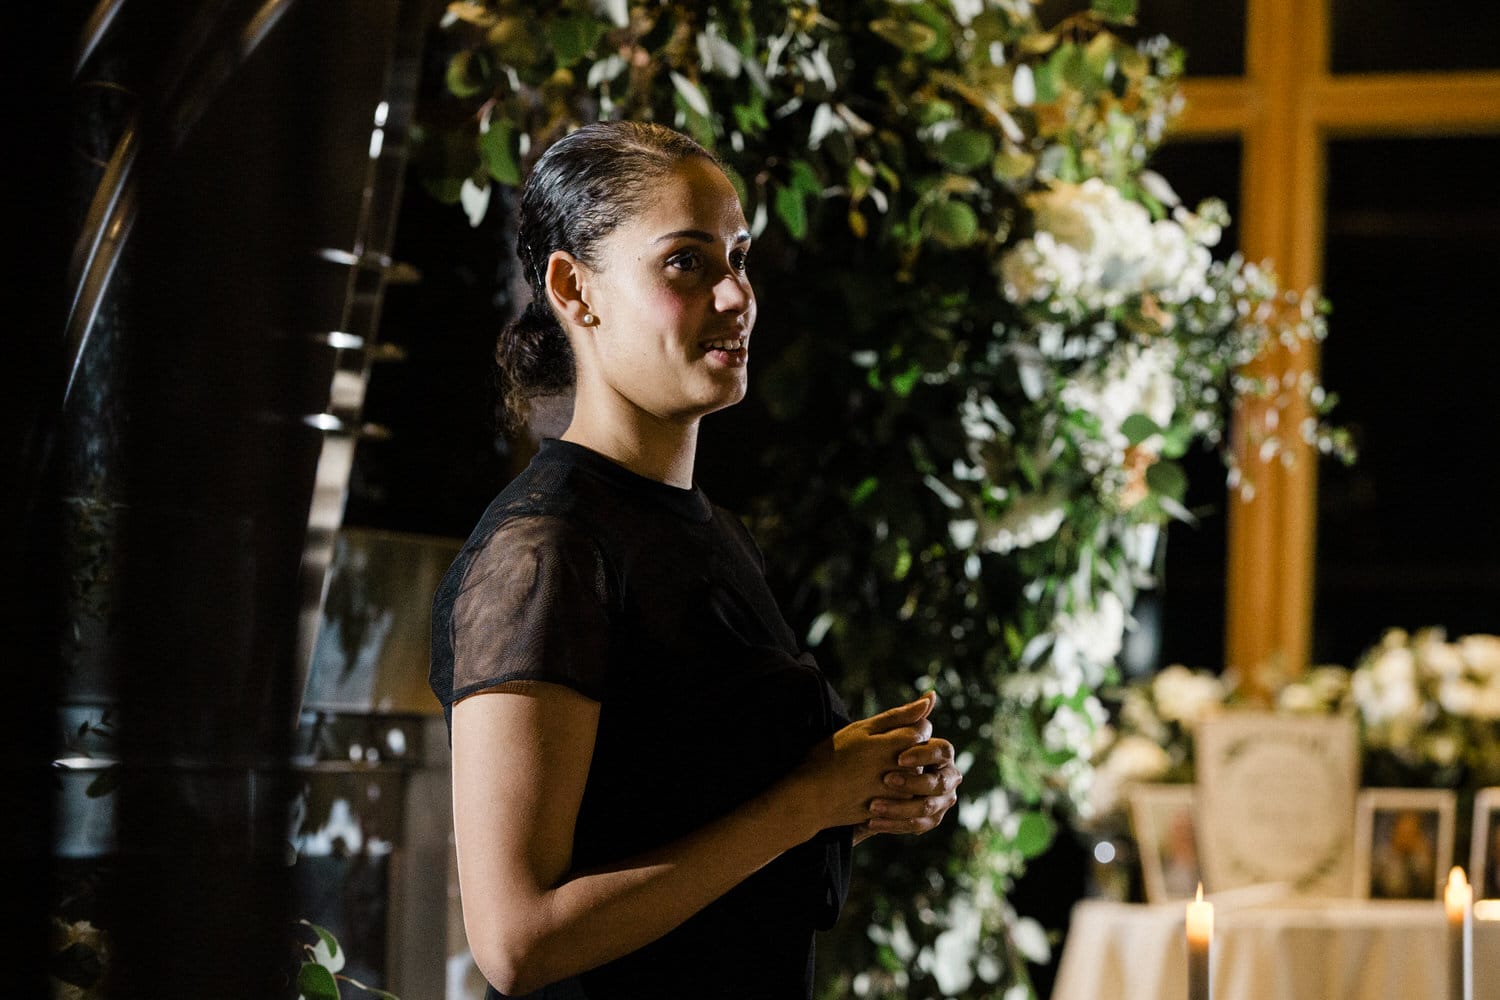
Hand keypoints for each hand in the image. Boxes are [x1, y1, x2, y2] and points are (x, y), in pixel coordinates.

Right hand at [792, 691, 936, 832]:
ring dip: (900, 772)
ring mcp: (899, 794)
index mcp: (896, 745)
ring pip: (914, 776)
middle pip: (919, 754)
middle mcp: (903, 771)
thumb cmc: (831, 757)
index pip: (922, 730)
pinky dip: (893, 791)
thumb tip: (930, 698)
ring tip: (870, 773)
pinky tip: (870, 789)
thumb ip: (899, 715)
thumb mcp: (862, 729)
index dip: (903, 729)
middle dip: (904, 751)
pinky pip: (905, 797)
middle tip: (872, 756)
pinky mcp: (894, 812)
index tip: (883, 736)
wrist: (811, 798)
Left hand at [858, 714, 961, 839]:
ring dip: (900, 807)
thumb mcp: (882, 733)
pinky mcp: (928, 820)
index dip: (924, 754)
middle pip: (939, 783)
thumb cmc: (871, 753)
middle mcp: (947, 778)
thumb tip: (932, 695)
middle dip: (913, 783)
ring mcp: (940, 801)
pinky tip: (871, 822)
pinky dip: (894, 824)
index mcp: (942, 754)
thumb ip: (906, 716)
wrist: (853, 785)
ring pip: (928, 807)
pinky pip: (916, 825)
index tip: (899, 758)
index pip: (942, 751)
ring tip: (873, 806)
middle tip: (886, 781)